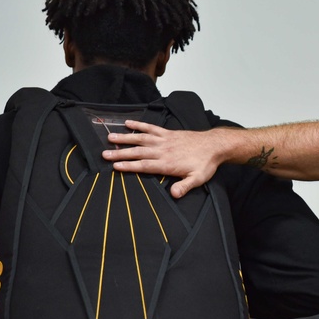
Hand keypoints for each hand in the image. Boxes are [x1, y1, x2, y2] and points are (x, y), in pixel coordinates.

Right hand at [103, 120, 218, 197]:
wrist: (214, 145)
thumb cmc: (205, 164)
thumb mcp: (197, 179)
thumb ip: (184, 186)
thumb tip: (174, 194)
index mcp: (167, 163)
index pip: (144, 165)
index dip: (129, 166)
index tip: (115, 166)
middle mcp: (163, 150)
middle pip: (138, 152)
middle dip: (121, 153)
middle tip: (104, 154)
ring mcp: (164, 140)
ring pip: (141, 139)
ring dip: (125, 138)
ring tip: (110, 138)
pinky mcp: (168, 133)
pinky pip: (151, 128)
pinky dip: (139, 125)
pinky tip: (128, 123)